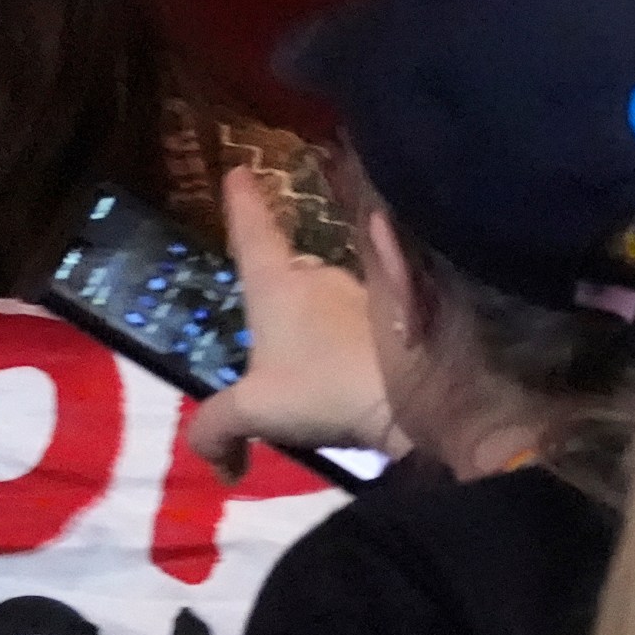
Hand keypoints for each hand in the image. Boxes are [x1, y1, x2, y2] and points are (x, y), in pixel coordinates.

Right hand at [185, 166, 400, 480]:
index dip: (242, 203)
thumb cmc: (323, 389)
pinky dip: (352, 345)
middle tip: (271, 339)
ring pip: (328, 300)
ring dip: (318, 326)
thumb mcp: (253, 413)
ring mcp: (361, 293)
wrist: (419, 399)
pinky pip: (361, 324)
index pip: (251, 232)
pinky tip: (352, 381)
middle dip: (278, 292)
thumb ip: (216, 430)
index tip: (238, 170)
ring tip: (314, 373)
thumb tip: (215, 463)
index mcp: (275, 284)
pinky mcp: (397, 318)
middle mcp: (318, 276)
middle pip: (288, 271)